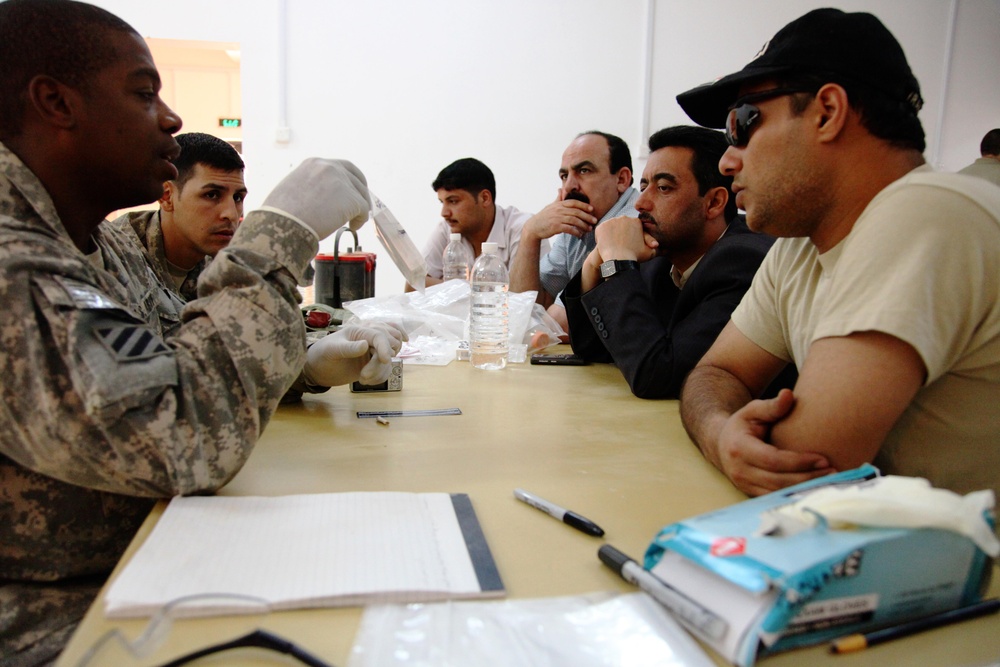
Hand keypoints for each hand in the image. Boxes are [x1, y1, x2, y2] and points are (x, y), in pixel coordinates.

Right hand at [261, 158, 371, 238]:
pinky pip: (364, 209)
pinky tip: (352, 227)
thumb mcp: (293, 188)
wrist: (283, 224)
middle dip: (361, 191)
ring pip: (361, 195)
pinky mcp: (351, 198)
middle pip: (355, 177)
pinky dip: (360, 220)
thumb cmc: (282, 214)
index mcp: (314, 163)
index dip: (350, 179)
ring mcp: (341, 181)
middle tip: (362, 206)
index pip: (341, 166)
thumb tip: (322, 198)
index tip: (353, 190)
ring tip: (352, 222)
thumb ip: (311, 185)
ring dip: (359, 209)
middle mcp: (329, 167)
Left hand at [302, 322, 406, 386]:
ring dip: (381, 371)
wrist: (319, 369)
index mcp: (359, 330)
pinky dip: (381, 376)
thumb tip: (365, 345)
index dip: (385, 346)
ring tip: (362, 379)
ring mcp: (373, 350)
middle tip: (363, 376)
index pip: (380, 334)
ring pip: (392, 357)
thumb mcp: (331, 350)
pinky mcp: (374, 362)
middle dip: (380, 363)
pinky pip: (388, 368)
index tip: (386, 360)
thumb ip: (348, 348)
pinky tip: (368, 381)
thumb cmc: (322, 355)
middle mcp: (369, 338)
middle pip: (390, 345)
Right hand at [524, 196, 597, 240]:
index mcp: (559, 204)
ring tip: (589, 229)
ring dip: (583, 225)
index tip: (592, 209)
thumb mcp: (551, 206)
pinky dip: (575, 232)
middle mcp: (559, 210)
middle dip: (587, 216)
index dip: (584, 205)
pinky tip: (579, 235)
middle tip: (595, 220)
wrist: (533, 227)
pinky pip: (569, 229)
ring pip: (574, 220)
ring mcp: (557, 218)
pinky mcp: (556, 227)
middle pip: (576, 212)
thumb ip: (558, 199)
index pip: (574, 203)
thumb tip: (560, 189)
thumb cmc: (543, 216)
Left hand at [593, 216, 657, 261]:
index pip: (631, 227)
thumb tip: (656, 245)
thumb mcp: (649, 252)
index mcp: (636, 221)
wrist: (619, 260)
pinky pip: (601, 230)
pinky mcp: (601, 226)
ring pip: (611, 227)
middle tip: (618, 243)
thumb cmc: (635, 257)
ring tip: (611, 244)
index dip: (629, 235)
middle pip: (621, 225)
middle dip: (620, 233)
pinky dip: (601, 236)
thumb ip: (653, 247)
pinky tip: (604, 243)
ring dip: (610, 234)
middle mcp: (624, 218)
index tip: (627, 243)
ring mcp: (611, 221)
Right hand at [714, 390, 836, 495]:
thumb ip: (771, 406)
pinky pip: (776, 498)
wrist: (720, 444)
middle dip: (808, 478)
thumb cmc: (743, 425)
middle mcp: (739, 470)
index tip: (823, 459)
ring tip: (828, 480)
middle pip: (778, 481)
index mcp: (739, 448)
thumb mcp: (753, 411)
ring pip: (778, 493)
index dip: (799, 462)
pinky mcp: (751, 494)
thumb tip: (788, 395)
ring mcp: (744, 485)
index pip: (773, 460)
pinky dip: (796, 495)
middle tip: (833, 471)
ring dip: (805, 489)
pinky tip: (814, 488)